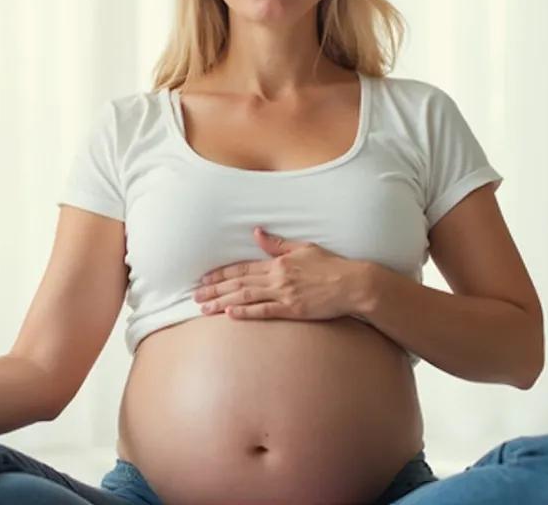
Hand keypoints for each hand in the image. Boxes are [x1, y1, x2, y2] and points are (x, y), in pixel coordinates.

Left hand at [193, 226, 373, 320]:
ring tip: (204, 308)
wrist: (353, 283)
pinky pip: (264, 311)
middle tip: (194, 296)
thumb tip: (256, 233)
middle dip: (214, 289)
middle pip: (238, 283)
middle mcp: (277, 277)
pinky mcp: (293, 309)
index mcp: (278, 262)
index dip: (220, 273)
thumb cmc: (331, 265)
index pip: (242, 268)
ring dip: (222, 302)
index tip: (204, 279)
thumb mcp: (304, 247)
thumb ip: (278, 244)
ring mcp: (284, 294)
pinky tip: (229, 315)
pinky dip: (245, 313)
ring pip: (246, 297)